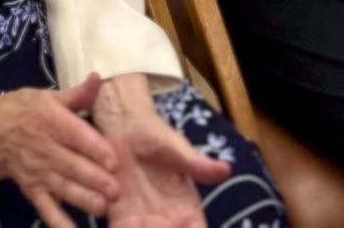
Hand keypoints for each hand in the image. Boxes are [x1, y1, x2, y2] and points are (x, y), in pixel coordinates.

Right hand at [0, 77, 119, 227]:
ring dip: (84, 200)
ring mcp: (39, 173)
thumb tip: (97, 79)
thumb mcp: (49, 96)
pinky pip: (48, 210)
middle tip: (116, 190)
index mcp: (51, 120)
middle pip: (73, 166)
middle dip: (96, 180)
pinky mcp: (34, 191)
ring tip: (103, 208)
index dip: (96, 150)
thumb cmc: (24, 110)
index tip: (114, 161)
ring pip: (64, 188)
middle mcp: (46, 148)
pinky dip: (61, 224)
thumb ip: (77, 94)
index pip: (77, 136)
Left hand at [104, 120, 225, 227]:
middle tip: (156, 221)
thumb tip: (226, 170)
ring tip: (139, 222)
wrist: (124, 126)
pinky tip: (124, 223)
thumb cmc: (157, 136)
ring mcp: (141, 220)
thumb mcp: (179, 149)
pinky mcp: (118, 214)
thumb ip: (198, 165)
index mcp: (186, 208)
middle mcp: (166, 220)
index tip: (180, 224)